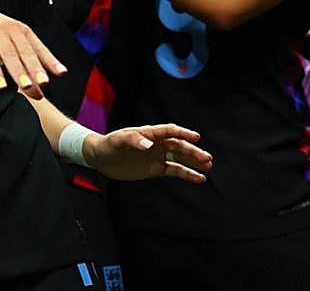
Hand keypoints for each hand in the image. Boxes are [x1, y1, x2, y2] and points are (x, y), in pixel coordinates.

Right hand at [0, 2, 65, 98]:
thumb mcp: (11, 40)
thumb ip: (24, 62)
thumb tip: (39, 88)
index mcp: (23, 31)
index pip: (39, 48)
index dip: (51, 60)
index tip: (62, 73)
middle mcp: (12, 30)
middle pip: (26, 51)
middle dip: (36, 68)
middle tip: (44, 83)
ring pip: (9, 54)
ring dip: (18, 71)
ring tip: (26, 86)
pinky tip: (0, 84)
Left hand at [83, 124, 211, 183]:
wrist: (101, 158)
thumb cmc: (109, 145)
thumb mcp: (119, 141)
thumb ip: (134, 141)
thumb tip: (149, 145)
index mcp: (149, 133)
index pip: (170, 131)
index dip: (183, 133)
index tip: (196, 137)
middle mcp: (156, 144)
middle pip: (178, 146)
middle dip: (193, 152)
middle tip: (207, 158)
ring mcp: (157, 156)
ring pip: (180, 158)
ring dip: (194, 161)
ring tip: (208, 165)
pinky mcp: (155, 169)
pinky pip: (174, 170)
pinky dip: (187, 174)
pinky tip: (199, 178)